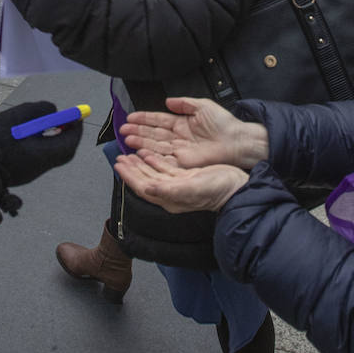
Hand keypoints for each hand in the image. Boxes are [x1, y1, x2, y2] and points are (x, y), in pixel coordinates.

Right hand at [0, 101, 81, 187]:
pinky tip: (31, 135)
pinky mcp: (20, 174)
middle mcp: (38, 167)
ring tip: (47, 125)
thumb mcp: (17, 116)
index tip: (76, 115)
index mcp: (41, 155)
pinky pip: (39, 159)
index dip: (76, 129)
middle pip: (63, 153)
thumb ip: (38, 110)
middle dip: (67, 135)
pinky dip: (42, 146)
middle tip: (65, 120)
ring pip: (50, 156)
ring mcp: (29, 173)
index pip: (69, 144)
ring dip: (54, 139)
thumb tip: (54, 111)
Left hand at [114, 153, 248, 213]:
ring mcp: (177, 184)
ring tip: (129, 154)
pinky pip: (164, 168)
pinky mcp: (185, 177)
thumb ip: (168, 190)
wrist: (235, 187)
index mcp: (169, 198)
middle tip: (119, 157)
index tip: (118, 165)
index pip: (142, 186)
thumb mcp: (192, 189)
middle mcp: (170, 192)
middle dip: (131, 168)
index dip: (129, 176)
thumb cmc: (216, 190)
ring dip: (140, 163)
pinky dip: (154, 160)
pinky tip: (149, 154)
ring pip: (152, 173)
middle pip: (144, 179)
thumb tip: (146, 188)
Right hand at [120, 96, 267, 169]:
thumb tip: (167, 101)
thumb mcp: (203, 106)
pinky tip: (140, 150)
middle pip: (153, 133)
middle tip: (123, 129)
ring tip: (127, 138)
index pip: (159, 120)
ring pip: (155, 145)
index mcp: (182, 123)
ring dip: (140, 141)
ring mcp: (180, 149)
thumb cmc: (224, 123)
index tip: (131, 117)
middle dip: (138, 131)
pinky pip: (164, 157)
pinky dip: (151, 154)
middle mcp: (178, 136)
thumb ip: (184, 103)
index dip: (145, 118)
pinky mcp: (183, 161)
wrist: (236, 141)